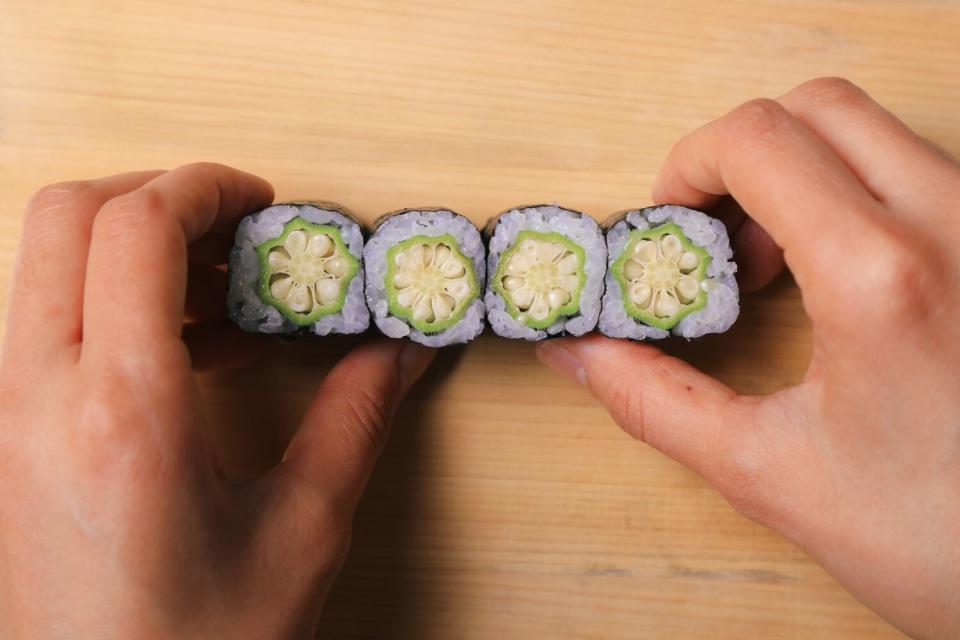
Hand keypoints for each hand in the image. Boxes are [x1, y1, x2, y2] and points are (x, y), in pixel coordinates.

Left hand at [0, 163, 433, 638]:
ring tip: (225, 289)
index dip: (206, 185)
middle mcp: (39, 399)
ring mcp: (8, 416)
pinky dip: (115, 299)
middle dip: (159, 193)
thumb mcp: (302, 531)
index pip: (136, 228)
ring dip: (134, 246)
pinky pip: (48, 321)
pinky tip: (193, 346)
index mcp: (122, 412)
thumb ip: (356, 418)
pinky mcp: (7, 436)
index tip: (264, 202)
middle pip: (66, 216)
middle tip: (238, 228)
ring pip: (45, 262)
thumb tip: (398, 349)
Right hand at [537, 78, 959, 639]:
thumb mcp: (767, 471)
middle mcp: (955, 226)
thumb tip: (580, 355)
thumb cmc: (941, 539)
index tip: (671, 221)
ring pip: (873, 132)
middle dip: (740, 155)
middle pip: (817, 106)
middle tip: (718, 235)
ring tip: (776, 264)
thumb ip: (653, 401)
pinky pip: (921, 172)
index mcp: (881, 276)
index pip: (758, 137)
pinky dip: (856, 193)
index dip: (688, 164)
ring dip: (800, 172)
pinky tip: (838, 274)